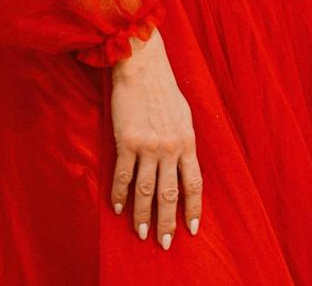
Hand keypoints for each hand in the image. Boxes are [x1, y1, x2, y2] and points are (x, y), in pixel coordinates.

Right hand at [107, 32, 200, 246]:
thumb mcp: (184, 116)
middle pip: (170, 194)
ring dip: (143, 215)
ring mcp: (148, 146)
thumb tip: (185, 163)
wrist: (143, 68)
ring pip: (146, 190)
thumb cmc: (164, 90)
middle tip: (163, 243)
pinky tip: (117, 208)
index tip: (192, 229)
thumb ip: (184, 141)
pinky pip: (123, 176)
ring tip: (142, 233)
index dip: (193, 209)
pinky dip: (119, 195)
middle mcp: (170, 148)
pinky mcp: (126, 142)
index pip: (194, 184)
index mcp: (187, 142)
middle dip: (167, 222)